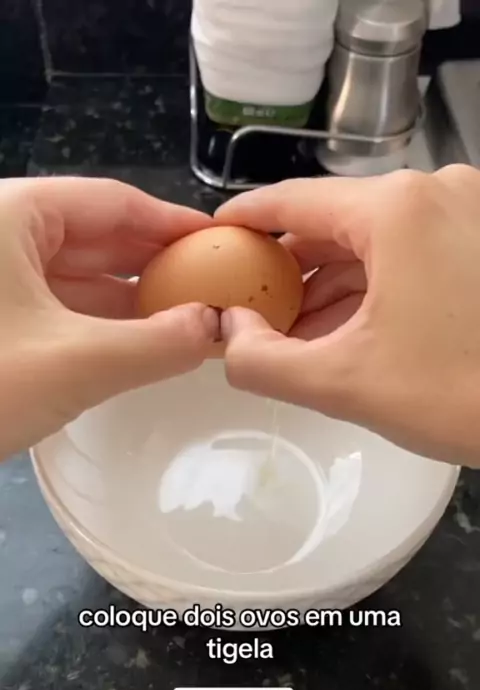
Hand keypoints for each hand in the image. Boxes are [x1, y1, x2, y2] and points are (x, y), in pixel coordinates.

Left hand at [0, 177, 218, 459]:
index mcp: (13, 214)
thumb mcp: (75, 365)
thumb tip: (220, 328)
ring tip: (189, 321)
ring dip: (130, 300)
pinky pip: (54, 307)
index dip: (174, 223)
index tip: (222, 244)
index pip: (113, 202)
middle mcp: (0, 234)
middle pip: (96, 235)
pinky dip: (98, 324)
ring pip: (75, 275)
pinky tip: (138, 344)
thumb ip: (159, 345)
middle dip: (156, 265)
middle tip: (216, 289)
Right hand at [216, 167, 479, 465]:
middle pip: (336, 223)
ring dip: (334, 286)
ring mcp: (471, 212)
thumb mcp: (345, 383)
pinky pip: (414, 253)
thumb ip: (262, 361)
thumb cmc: (461, 394)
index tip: (214, 238)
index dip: (246, 220)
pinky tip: (353, 330)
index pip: (294, 201)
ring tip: (298, 335)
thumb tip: (228, 334)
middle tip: (254, 311)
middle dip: (292, 271)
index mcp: (397, 209)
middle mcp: (438, 192)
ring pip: (376, 241)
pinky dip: (377, 288)